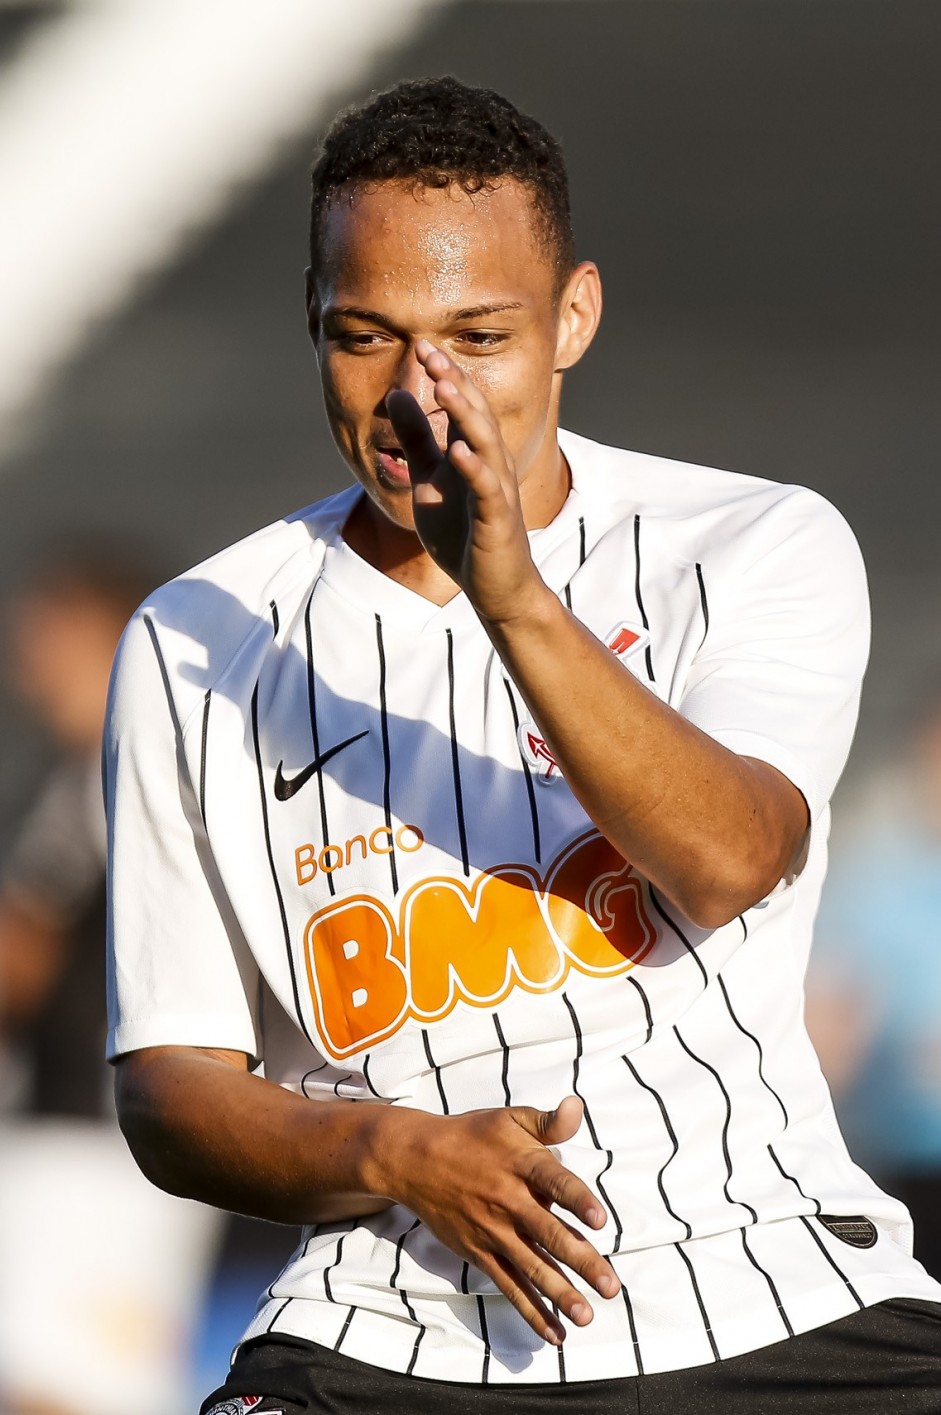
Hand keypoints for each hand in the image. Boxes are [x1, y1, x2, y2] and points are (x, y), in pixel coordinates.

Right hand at [378, 1095, 620, 1344]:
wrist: (416, 1160)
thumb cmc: (472, 1136)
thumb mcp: (509, 1119)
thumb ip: (548, 1122)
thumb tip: (577, 1106)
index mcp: (520, 1164)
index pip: (554, 1182)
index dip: (577, 1200)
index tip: (600, 1220)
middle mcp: (508, 1201)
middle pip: (548, 1234)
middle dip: (581, 1261)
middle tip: (610, 1285)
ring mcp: (493, 1232)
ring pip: (531, 1267)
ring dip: (560, 1293)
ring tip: (587, 1314)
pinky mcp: (481, 1254)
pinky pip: (509, 1287)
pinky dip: (531, 1311)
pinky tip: (555, 1333)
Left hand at [386, 341, 544, 623]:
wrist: (493, 586)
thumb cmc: (464, 532)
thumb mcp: (429, 479)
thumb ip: (417, 439)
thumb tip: (398, 394)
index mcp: (474, 451)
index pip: (462, 404)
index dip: (444, 374)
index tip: (420, 346)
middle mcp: (491, 464)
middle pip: (476, 414)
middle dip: (454, 382)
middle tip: (430, 351)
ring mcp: (497, 490)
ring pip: (486, 443)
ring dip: (466, 414)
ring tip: (445, 386)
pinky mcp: (498, 520)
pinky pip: (488, 490)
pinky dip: (474, 469)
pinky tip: (459, 451)